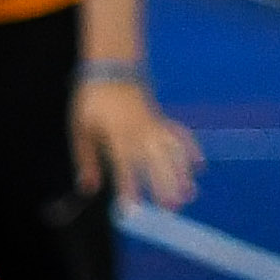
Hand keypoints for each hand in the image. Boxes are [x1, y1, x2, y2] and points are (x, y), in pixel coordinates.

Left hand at [70, 79, 200, 209]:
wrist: (111, 71)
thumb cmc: (92, 102)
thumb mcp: (80, 129)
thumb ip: (85, 160)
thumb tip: (88, 188)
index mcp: (116, 133)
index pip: (124, 165)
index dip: (128, 187)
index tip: (131, 209)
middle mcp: (140, 131)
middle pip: (155, 162)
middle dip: (164, 186)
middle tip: (171, 209)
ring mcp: (155, 125)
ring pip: (172, 153)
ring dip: (182, 175)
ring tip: (189, 195)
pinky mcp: (162, 121)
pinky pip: (181, 136)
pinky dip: (191, 150)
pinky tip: (199, 167)